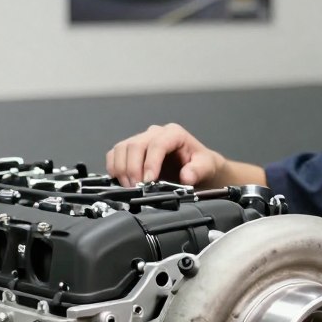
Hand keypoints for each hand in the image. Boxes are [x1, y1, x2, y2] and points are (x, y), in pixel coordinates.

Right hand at [105, 123, 225, 186]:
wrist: (197, 168)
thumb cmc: (200, 165)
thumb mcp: (207, 167)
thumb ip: (198, 170)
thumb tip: (186, 176)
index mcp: (174, 134)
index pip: (157, 144)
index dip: (150, 163)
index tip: (148, 181)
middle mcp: (155, 133)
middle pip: (135, 145)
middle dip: (133, 169)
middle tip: (137, 188)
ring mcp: (141, 140)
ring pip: (122, 148)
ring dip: (122, 170)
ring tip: (130, 187)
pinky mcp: (131, 150)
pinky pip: (115, 154)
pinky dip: (114, 168)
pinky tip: (122, 181)